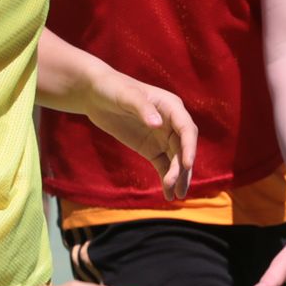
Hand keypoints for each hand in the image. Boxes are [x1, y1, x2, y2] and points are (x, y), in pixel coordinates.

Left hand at [85, 70, 198, 199]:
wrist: (95, 93)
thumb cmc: (112, 88)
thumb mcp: (126, 95)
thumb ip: (142, 108)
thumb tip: (157, 124)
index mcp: (171, 106)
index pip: (186, 129)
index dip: (190, 147)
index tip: (188, 164)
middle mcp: (172, 123)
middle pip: (183, 149)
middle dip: (181, 168)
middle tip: (174, 186)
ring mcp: (162, 137)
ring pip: (176, 160)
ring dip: (177, 178)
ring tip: (175, 196)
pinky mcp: (152, 149)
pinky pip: (164, 166)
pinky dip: (167, 179)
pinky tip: (168, 195)